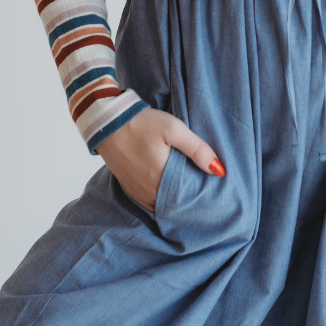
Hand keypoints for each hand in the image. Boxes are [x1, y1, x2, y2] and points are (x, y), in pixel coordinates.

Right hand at [95, 107, 224, 212]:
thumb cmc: (141, 123)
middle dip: (191, 201)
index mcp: (159, 181)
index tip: (215, 194)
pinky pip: (151, 201)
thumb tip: (219, 170)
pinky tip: (172, 188)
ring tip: (192, 190)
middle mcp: (147, 193)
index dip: (202, 198)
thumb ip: (197, 149)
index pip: (187, 200)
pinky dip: (163, 198)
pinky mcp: (129, 188)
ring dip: (176, 200)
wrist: (107, 121)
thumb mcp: (174, 129)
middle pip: (175, 205)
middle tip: (207, 193)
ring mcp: (136, 193)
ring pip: (163, 204)